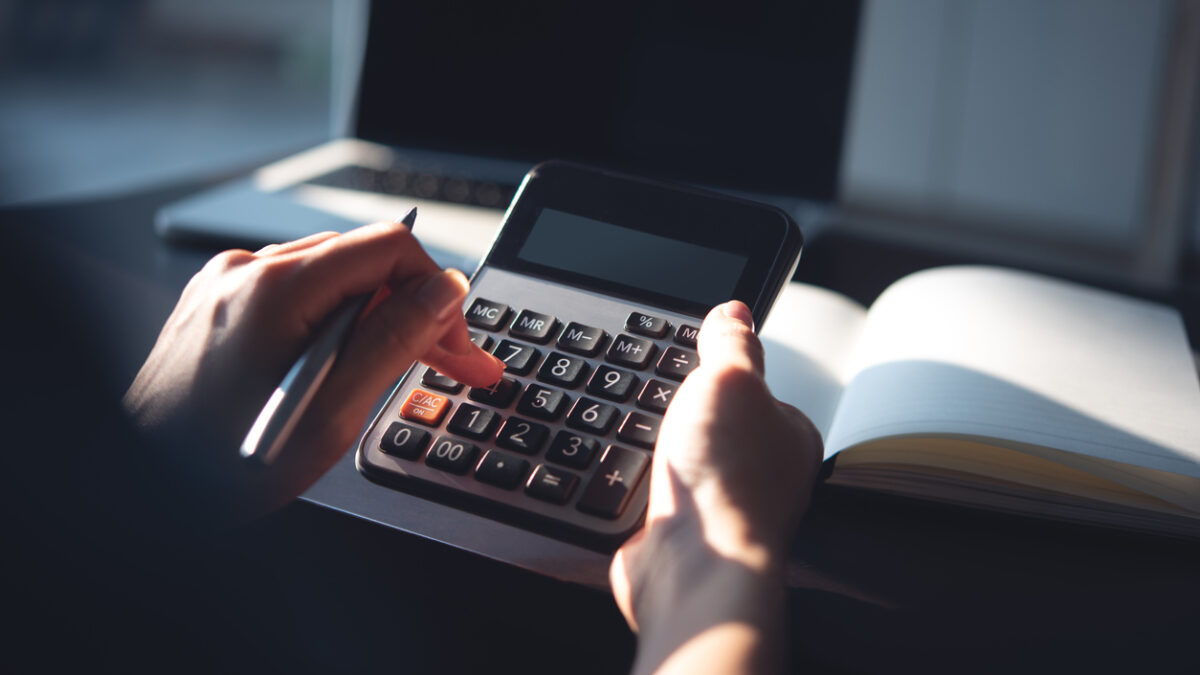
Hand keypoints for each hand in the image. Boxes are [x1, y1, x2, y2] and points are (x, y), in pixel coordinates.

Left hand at [123, 222, 503, 523]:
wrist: (140, 494)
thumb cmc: (218, 470)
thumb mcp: (331, 414)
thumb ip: (394, 341)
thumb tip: (443, 292)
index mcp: (274, 289)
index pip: (388, 248)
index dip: (438, 293)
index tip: (459, 344)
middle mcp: (244, 273)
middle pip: (362, 264)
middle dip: (416, 311)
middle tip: (459, 363)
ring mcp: (225, 288)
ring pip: (332, 280)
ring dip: (378, 320)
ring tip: (403, 370)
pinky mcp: (216, 308)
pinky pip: (296, 297)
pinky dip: (333, 326)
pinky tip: (345, 367)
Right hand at [610, 301, 822, 674]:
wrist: (691, 568)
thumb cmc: (727, 481)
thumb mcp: (730, 379)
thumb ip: (732, 342)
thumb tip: (735, 309)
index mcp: (787, 433)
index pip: (751, 386)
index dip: (715, 367)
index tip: (687, 356)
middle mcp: (760, 473)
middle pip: (708, 421)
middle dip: (677, 410)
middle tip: (660, 403)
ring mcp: (718, 505)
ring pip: (675, 456)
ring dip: (650, 448)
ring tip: (643, 441)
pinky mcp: (680, 532)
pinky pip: (648, 492)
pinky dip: (632, 483)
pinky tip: (626, 476)